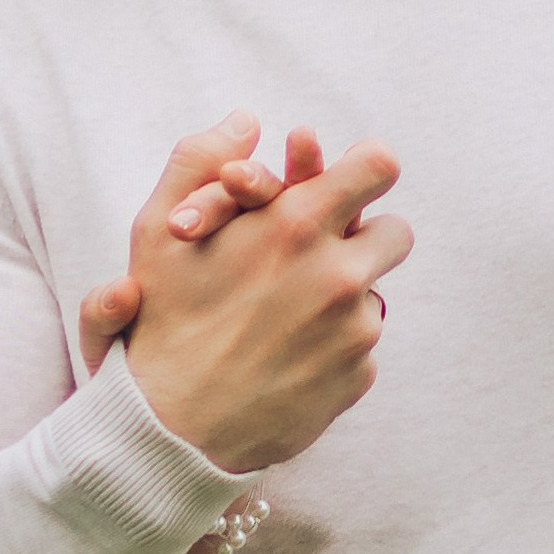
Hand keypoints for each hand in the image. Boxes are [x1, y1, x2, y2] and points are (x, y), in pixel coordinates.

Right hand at [80, 111, 410, 473]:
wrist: (172, 432)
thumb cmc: (161, 325)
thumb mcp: (158, 233)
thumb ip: (198, 160)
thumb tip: (246, 121)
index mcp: (295, 227)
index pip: (376, 167)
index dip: (362, 171)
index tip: (345, 185)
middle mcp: (338, 275)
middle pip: (395, 232)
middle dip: (361, 238)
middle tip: (320, 254)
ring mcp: (354, 331)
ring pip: (374, 293)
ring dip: (342, 298)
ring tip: (285, 318)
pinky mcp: (359, 376)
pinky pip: (361, 345)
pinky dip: (332, 347)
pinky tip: (285, 358)